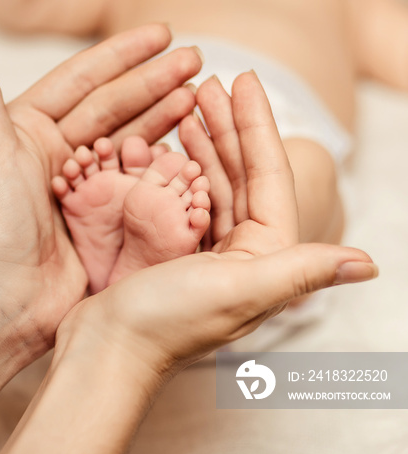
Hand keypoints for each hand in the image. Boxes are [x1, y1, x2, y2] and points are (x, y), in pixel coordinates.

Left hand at [0, 25, 202, 353]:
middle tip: (194, 58)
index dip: (120, 56)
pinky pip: (136, 183)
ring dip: (162, 116)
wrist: (3, 300)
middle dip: (153, 81)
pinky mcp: (102, 219)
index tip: (160, 34)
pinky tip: (187, 144)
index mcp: (27, 132)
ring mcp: (83, 189)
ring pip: (129, 141)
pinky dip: (161, 163)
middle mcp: (56, 156)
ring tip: (196, 94)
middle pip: (112, 107)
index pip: (80, 82)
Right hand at [62, 71, 376, 376]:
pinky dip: (180, 169)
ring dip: (204, 143)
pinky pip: (184, 199)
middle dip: (228, 126)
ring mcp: (207, 252)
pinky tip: (170, 147)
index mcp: (265, 256)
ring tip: (189, 107)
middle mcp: (243, 253)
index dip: (257, 125)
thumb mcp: (238, 290)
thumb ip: (301, 272)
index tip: (242, 80)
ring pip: (213, 183)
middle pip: (242, 174)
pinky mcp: (174, 252)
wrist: (107, 350)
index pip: (268, 176)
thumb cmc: (167, 322)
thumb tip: (369, 264)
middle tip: (208, 83)